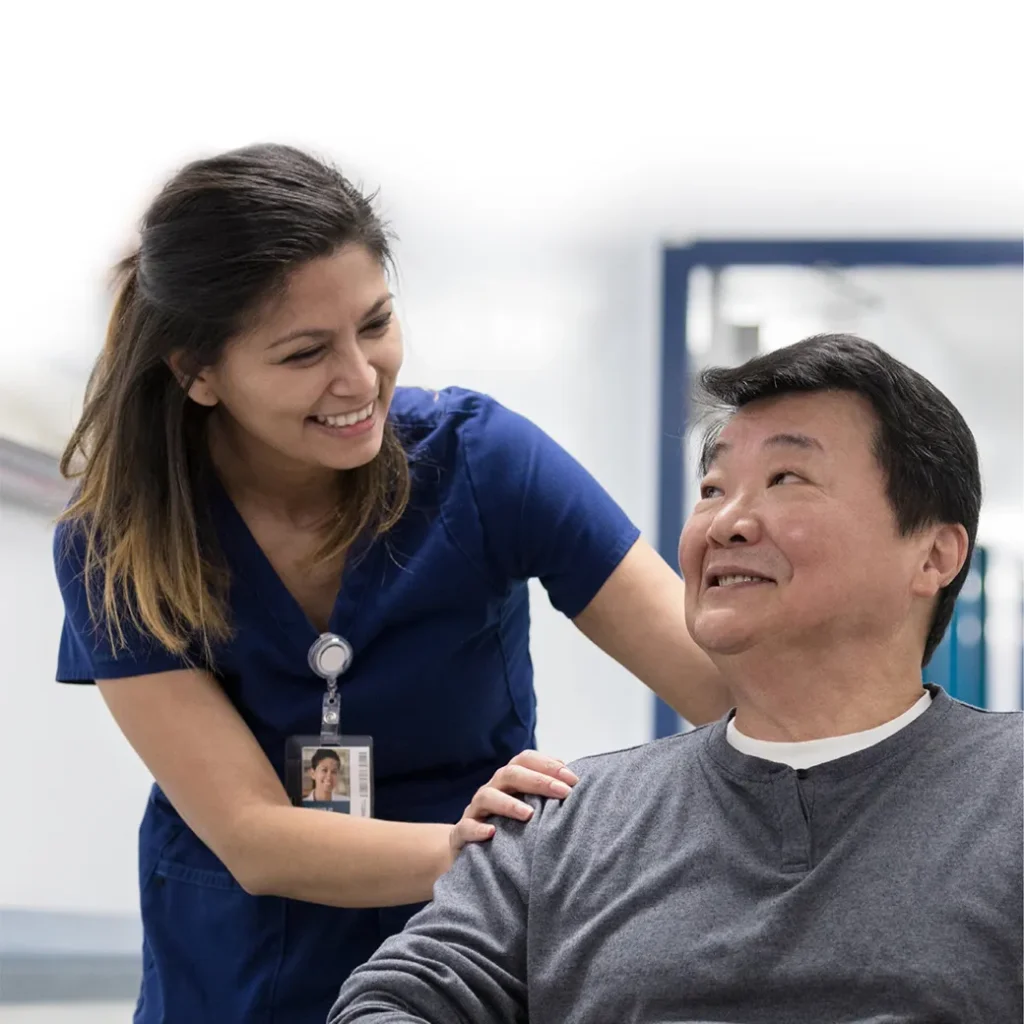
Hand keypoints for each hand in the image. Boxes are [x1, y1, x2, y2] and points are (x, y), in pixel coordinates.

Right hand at [449, 750, 578, 856]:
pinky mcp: (461, 834)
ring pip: (487, 796)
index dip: (549, 764)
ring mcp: (475, 811)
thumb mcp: (528, 807)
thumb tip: (580, 785)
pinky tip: (492, 834)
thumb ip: (547, 795)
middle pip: (510, 774)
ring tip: (529, 815)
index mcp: (509, 780)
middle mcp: (492, 789)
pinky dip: (477, 830)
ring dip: (508, 803)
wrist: (469, 850)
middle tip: (563, 792)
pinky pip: (465, 828)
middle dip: (538, 780)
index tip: (573, 779)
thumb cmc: (508, 826)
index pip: (526, 759)